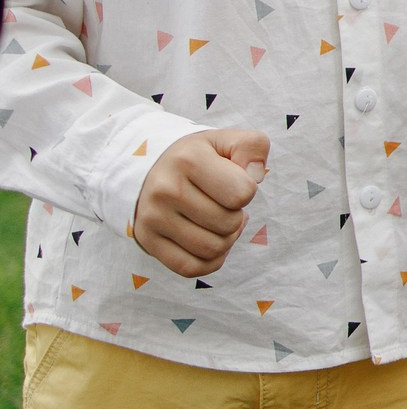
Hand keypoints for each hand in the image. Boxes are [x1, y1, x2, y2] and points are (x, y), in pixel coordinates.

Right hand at [132, 128, 268, 276]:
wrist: (150, 169)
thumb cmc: (199, 157)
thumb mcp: (227, 140)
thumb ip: (253, 147)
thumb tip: (256, 175)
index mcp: (189, 160)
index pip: (242, 193)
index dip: (247, 191)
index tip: (233, 183)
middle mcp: (165, 190)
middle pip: (228, 224)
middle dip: (237, 216)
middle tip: (225, 206)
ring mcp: (153, 218)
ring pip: (212, 249)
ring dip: (226, 239)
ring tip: (218, 222)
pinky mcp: (147, 241)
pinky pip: (190, 268)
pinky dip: (209, 261)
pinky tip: (209, 241)